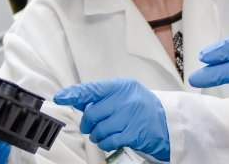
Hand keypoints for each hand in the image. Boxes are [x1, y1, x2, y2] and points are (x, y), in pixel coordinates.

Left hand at [53, 78, 169, 161]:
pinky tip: (111, 140)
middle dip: (88, 123)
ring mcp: (131, 116)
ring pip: (99, 129)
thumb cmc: (142, 109)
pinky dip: (106, 143)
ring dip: (97, 135)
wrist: (168, 123)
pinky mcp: (134, 133)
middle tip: (92, 126)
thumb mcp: (125, 96)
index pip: (93, 89)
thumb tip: (76, 100)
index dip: (74, 94)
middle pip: (93, 113)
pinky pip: (109, 141)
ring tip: (105, 134)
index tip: (60, 97)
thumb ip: (103, 98)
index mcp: (122, 86)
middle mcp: (127, 98)